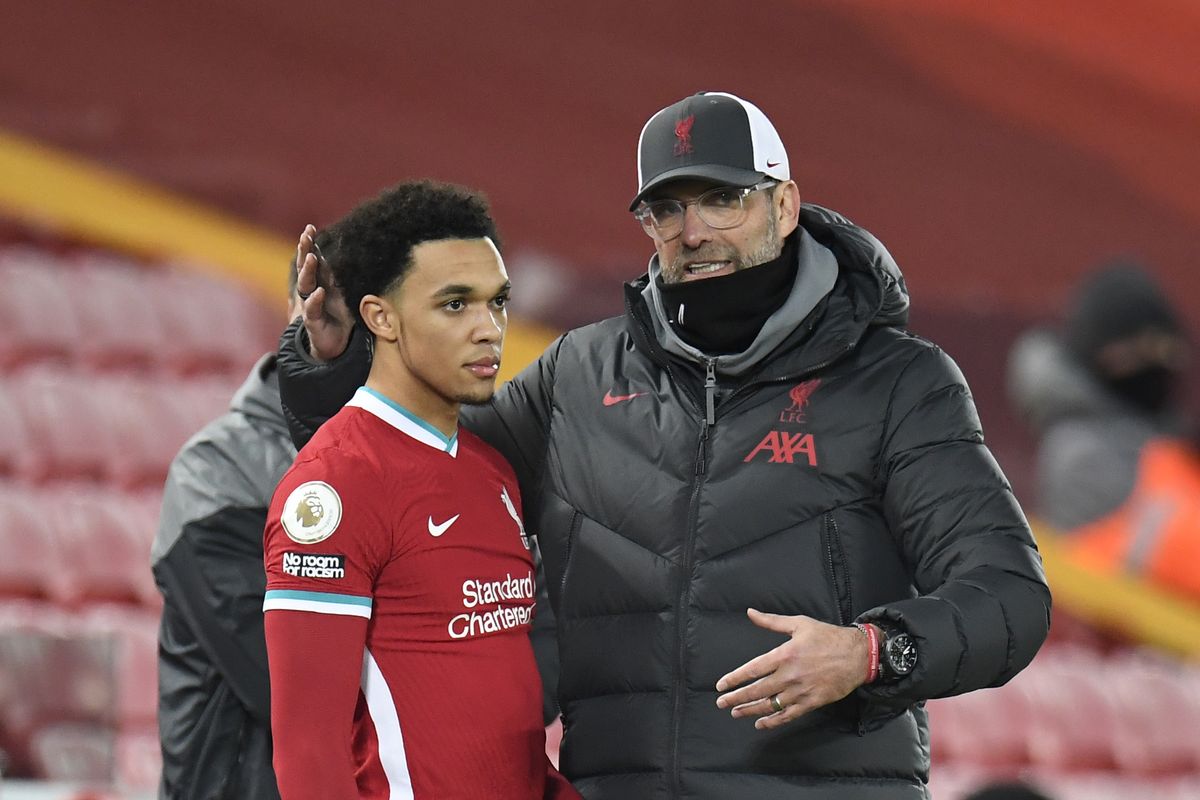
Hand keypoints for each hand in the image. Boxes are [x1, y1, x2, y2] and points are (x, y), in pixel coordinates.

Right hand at [295, 224, 352, 359]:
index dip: (310, 244)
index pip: (313, 259)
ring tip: (311, 258)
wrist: (334, 345)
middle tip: (306, 235)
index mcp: (320, 281)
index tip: (310, 228)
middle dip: (304, 250)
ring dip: (308, 271)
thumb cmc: (340, 316)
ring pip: (305, 285)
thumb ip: (345, 277)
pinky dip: (315, 300)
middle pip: (305, 266)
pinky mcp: (312, 321)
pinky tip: (318, 292)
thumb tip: (358, 255)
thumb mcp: (345, 294)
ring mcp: (310, 305)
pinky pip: (312, 309)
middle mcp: (312, 290)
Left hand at [714, 609, 868, 729]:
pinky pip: (789, 715)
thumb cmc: (828, 637)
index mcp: (785, 654)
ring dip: (750, 710)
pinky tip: (760, 723)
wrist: (857, 655)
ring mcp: (801, 691)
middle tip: (721, 703)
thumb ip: (771, 621)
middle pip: (757, 690)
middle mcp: (790, 675)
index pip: (753, 669)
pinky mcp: (812, 702)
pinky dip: (773, 721)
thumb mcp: (799, 623)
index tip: (721, 685)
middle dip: (736, 698)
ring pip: (770, 705)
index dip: (735, 679)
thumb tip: (750, 612)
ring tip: (736, 712)